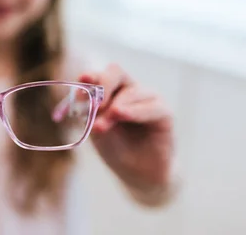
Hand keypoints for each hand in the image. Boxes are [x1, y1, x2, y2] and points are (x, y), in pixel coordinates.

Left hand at [79, 64, 174, 200]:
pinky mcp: (164, 112)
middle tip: (94, 104)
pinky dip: (134, 110)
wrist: (138, 173)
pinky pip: (151, 106)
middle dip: (103, 84)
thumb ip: (92, 113)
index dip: (91, 77)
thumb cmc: (116, 148)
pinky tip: (120, 114)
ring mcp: (148, 99)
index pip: (100, 75)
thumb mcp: (98, 131)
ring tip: (101, 126)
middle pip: (116, 72)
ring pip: (131, 91)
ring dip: (114, 108)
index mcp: (111, 91)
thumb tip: (83, 97)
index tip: (81, 83)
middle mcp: (129, 90)